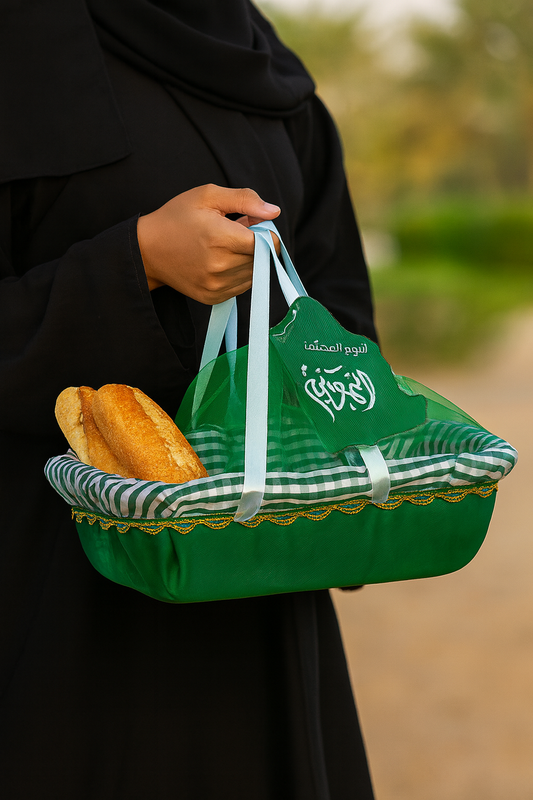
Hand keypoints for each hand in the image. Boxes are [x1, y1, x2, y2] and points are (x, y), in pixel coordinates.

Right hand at [137, 184, 280, 303]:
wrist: (148, 250)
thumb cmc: (177, 218)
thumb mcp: (207, 196)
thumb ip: (244, 200)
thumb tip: (274, 212)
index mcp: (220, 238)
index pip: (266, 243)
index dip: (267, 233)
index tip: (255, 224)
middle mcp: (220, 266)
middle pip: (262, 259)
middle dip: (258, 245)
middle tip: (237, 232)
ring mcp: (216, 285)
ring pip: (254, 274)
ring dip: (249, 260)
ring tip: (227, 246)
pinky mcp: (213, 297)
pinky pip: (242, 286)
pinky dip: (239, 273)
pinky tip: (222, 261)